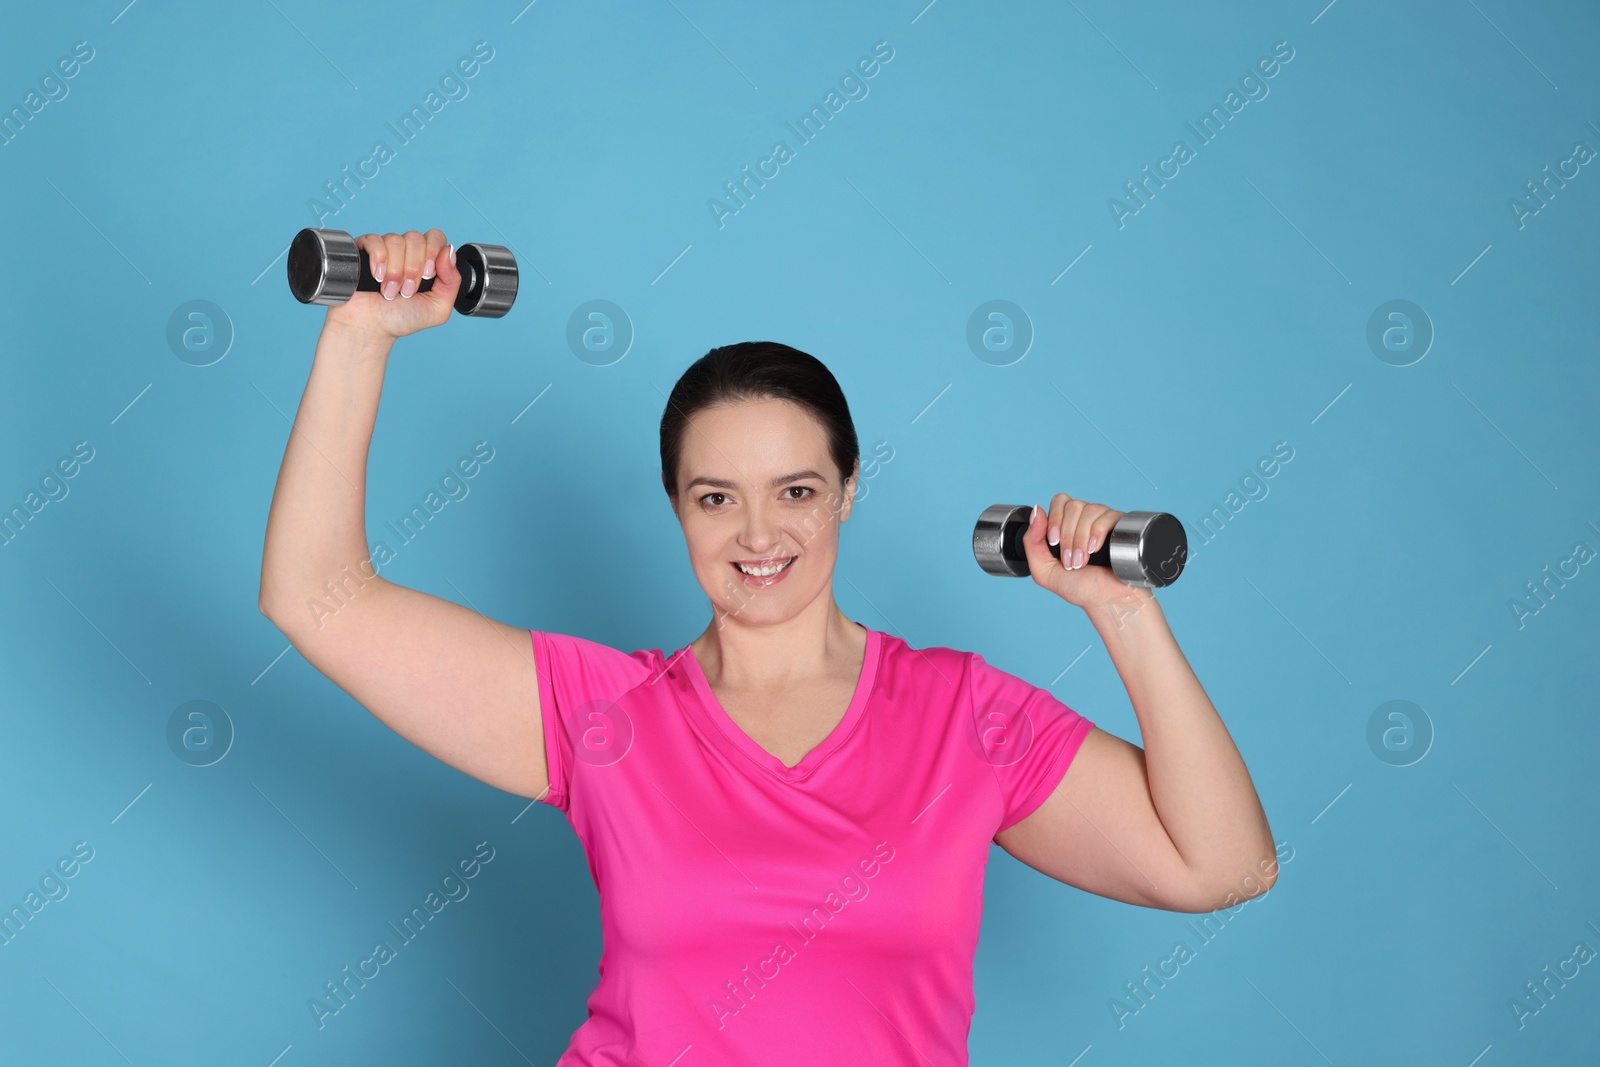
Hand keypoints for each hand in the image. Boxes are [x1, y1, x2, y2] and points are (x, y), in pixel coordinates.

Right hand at [323, 229, 459, 339]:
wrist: (371, 328)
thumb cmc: (401, 319)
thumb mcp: (438, 308)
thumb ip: (453, 281)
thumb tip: (449, 251)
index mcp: (426, 261)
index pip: (435, 237)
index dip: (432, 253)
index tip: (427, 276)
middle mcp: (406, 252)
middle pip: (416, 238)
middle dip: (413, 268)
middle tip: (406, 291)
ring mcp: (385, 249)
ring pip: (396, 241)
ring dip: (395, 271)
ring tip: (389, 291)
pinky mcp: (364, 250)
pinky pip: (375, 241)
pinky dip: (379, 260)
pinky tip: (378, 277)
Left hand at [1019, 493, 1138, 609]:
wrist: (1105, 600)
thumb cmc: (1078, 587)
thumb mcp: (1043, 570)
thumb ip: (1032, 542)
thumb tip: (1036, 511)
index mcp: (1066, 525)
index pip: (1059, 501)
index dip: (1055, 518)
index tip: (1054, 542)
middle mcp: (1085, 519)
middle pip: (1073, 506)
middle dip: (1068, 535)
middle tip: (1070, 559)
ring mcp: (1103, 520)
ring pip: (1089, 510)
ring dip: (1081, 539)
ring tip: (1083, 560)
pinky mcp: (1120, 525)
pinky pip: (1106, 516)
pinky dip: (1097, 534)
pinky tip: (1096, 549)